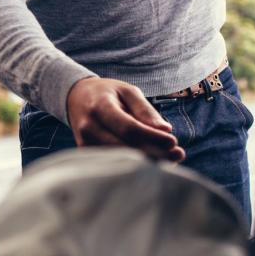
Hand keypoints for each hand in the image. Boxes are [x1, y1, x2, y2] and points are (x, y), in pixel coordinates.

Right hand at [65, 77, 184, 162]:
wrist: (75, 98)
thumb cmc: (107, 94)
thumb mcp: (127, 91)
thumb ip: (145, 110)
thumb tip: (165, 130)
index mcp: (100, 107)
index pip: (129, 129)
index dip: (152, 138)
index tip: (173, 141)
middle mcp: (89, 127)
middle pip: (126, 147)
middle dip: (156, 153)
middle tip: (179, 154)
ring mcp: (85, 142)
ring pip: (121, 159)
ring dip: (149, 161)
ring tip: (171, 158)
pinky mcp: (87, 153)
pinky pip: (114, 163)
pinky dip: (136, 163)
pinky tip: (153, 160)